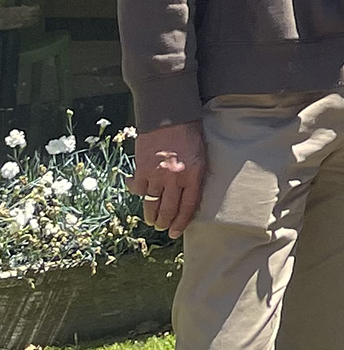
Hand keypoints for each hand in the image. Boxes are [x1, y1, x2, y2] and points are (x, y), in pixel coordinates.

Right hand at [127, 121, 205, 238]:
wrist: (169, 116)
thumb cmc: (190, 134)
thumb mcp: (201, 156)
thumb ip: (194, 177)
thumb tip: (187, 195)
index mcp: (193, 175)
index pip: (187, 206)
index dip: (181, 223)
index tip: (175, 232)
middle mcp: (174, 178)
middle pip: (168, 209)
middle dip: (164, 222)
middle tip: (162, 227)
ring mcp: (156, 175)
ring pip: (151, 203)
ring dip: (150, 214)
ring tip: (151, 220)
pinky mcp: (141, 169)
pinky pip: (137, 189)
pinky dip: (137, 193)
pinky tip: (139, 193)